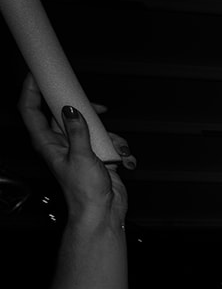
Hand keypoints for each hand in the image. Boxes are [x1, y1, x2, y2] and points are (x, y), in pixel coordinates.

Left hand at [18, 75, 130, 222]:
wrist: (103, 213)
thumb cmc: (85, 193)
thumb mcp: (82, 157)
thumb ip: (78, 131)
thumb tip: (71, 110)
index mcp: (48, 143)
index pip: (31, 111)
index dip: (31, 91)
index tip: (38, 75)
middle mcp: (62, 144)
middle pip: (66, 114)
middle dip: (85, 110)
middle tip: (95, 107)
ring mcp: (80, 149)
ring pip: (93, 127)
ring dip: (110, 136)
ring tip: (116, 150)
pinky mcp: (97, 156)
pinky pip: (109, 142)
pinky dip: (120, 149)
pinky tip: (123, 160)